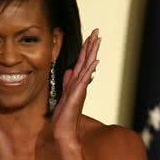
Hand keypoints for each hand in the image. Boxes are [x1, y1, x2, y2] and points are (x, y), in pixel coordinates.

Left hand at [52, 29, 100, 143]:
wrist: (63, 128)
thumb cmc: (64, 114)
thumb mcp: (64, 93)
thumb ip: (68, 81)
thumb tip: (69, 70)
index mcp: (76, 81)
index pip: (82, 62)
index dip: (86, 49)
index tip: (90, 36)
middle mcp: (80, 83)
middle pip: (87, 60)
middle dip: (91, 45)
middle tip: (97, 31)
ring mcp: (80, 87)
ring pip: (87, 66)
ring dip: (92, 52)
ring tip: (97, 39)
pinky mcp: (78, 93)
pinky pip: (84, 79)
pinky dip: (90, 69)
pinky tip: (95, 60)